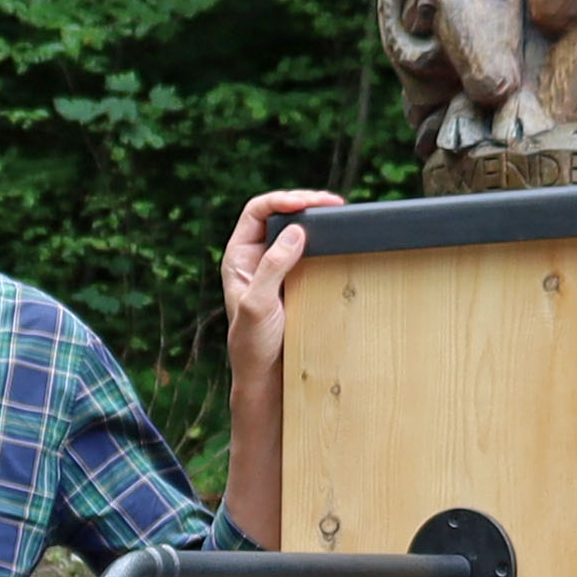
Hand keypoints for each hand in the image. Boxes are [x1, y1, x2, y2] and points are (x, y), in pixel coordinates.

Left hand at [217, 190, 330, 392]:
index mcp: (238, 256)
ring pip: (295, 230)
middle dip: (304, 203)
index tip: (305, 203)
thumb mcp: (258, 304)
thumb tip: (296, 231)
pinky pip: (308, 251)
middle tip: (333, 203)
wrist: (265, 375)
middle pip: (279, 214)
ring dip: (316, 219)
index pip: (256, 212)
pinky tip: (337, 239)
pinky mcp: (293, 280)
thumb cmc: (251, 344)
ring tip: (338, 213)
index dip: (280, 201)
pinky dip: (322, 240)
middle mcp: (255, 256)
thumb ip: (272, 267)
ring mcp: (275, 267)